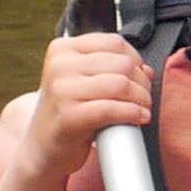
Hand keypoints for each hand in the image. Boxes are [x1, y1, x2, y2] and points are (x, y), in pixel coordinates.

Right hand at [22, 31, 150, 179]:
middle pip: (122, 63)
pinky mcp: (69, 116)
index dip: (136, 60)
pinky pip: (112, 109)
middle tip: (144, 97)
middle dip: (142, 82)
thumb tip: (146, 69)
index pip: (114, 42)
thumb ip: (110, 69)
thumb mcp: (82, 82)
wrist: (43, 148)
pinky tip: (140, 117)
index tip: (139, 76)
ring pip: (120, 84)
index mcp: (62, 49)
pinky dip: (133, 113)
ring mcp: (61, 90)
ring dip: (141, 98)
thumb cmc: (67, 112)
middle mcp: (59, 65)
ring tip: (143, 108)